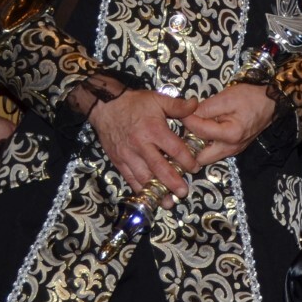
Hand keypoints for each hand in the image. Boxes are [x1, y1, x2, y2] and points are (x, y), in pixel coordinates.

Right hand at [88, 88, 200, 204]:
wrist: (105, 106)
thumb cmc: (134, 103)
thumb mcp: (158, 99)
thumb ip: (178, 106)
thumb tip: (196, 104)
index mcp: (154, 130)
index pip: (174, 149)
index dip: (186, 160)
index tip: (195, 167)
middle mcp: (141, 145)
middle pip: (159, 168)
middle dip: (172, 182)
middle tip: (183, 193)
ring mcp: (128, 155)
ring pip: (143, 177)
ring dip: (155, 191)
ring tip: (167, 202)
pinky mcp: (118, 161)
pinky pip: (129, 178)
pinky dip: (139, 189)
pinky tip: (148, 197)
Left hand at [185, 82, 280, 166]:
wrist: (271, 102)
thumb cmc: (251, 98)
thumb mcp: (227, 98)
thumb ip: (205, 108)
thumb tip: (186, 114)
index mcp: (230, 135)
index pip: (198, 131)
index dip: (186, 120)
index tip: (181, 112)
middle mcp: (231, 148)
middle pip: (199, 158)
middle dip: (188, 147)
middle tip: (183, 131)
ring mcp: (233, 151)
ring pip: (206, 158)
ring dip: (196, 148)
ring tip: (191, 132)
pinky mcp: (234, 149)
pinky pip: (213, 153)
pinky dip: (205, 146)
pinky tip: (203, 133)